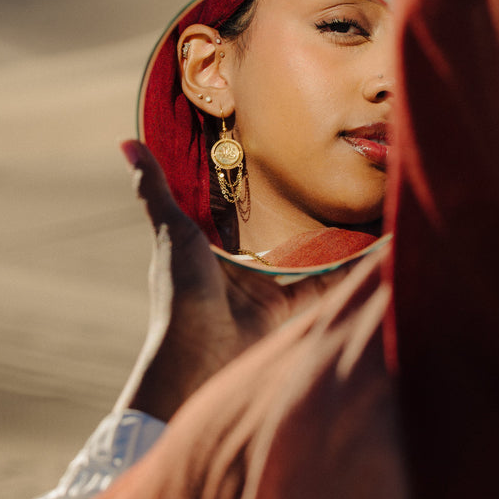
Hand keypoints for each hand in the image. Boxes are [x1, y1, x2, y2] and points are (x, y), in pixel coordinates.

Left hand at [116, 139, 350, 421]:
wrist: (198, 356)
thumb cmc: (179, 290)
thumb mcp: (170, 230)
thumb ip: (154, 190)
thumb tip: (126, 142)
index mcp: (208, 246)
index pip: (232, 209)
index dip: (248, 187)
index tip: (275, 158)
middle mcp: (237, 266)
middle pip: (272, 232)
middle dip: (296, 211)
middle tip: (324, 177)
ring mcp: (263, 290)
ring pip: (301, 258)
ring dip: (325, 240)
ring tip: (355, 208)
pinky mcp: (287, 311)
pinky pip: (323, 286)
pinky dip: (347, 272)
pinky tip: (372, 250)